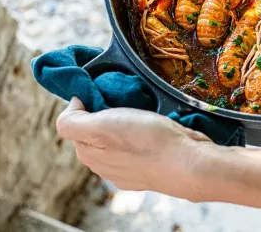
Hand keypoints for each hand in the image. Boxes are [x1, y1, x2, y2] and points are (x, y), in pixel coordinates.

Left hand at [56, 97, 212, 198]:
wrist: (188, 162)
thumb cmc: (145, 142)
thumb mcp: (99, 127)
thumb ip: (72, 121)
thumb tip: (73, 106)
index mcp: (88, 153)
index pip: (76, 120)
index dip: (88, 102)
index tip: (107, 93)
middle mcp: (106, 164)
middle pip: (98, 127)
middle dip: (108, 110)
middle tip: (127, 100)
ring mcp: (129, 168)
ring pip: (121, 134)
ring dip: (129, 119)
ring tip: (144, 110)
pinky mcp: (151, 165)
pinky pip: (141, 141)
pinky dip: (146, 130)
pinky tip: (157, 126)